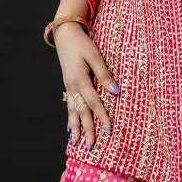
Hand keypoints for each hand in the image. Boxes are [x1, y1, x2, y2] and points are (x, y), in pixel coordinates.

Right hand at [55, 22, 116, 147]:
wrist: (65, 35)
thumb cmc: (82, 44)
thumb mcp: (95, 56)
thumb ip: (105, 74)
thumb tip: (116, 91)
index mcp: (80, 80)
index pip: (94, 103)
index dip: (102, 116)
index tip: (109, 130)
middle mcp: (72, 87)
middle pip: (81, 112)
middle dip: (87, 129)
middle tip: (91, 146)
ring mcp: (68, 87)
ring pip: (72, 111)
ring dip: (75, 127)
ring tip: (76, 142)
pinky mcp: (68, 85)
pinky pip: (69, 105)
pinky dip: (70, 118)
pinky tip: (69, 128)